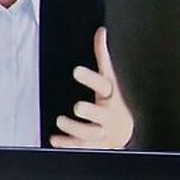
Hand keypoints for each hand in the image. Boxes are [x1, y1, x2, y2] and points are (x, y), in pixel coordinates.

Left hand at [50, 26, 134, 148]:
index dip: (90, 78)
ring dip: (74, 128)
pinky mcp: (94, 146)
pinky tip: (54, 139)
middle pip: (101, 114)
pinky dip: (66, 143)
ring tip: (60, 120)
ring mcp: (102, 133)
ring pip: (90, 133)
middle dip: (90, 111)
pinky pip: (80, 147)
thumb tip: (101, 31)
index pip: (103, 86)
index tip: (75, 71)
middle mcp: (109, 116)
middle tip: (77, 106)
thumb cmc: (114, 101)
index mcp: (112, 97)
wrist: (126, 134)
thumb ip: (103, 58)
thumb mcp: (111, 80)